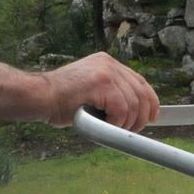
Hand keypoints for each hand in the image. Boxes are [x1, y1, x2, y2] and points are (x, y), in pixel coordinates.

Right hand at [39, 52, 159, 129]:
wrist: (40, 97)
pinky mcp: (101, 83)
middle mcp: (109, 63)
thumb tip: (133, 113)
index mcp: (107, 63)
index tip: (153, 116)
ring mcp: (106, 71)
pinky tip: (104, 124)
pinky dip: (117, 122)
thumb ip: (110, 96)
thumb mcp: (90, 93)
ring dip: (126, 123)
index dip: (150, 101)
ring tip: (112, 129)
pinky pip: (122, 109)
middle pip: (141, 93)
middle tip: (132, 130)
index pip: (140, 82)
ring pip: (133, 104)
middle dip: (142, 116)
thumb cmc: (61, 101)